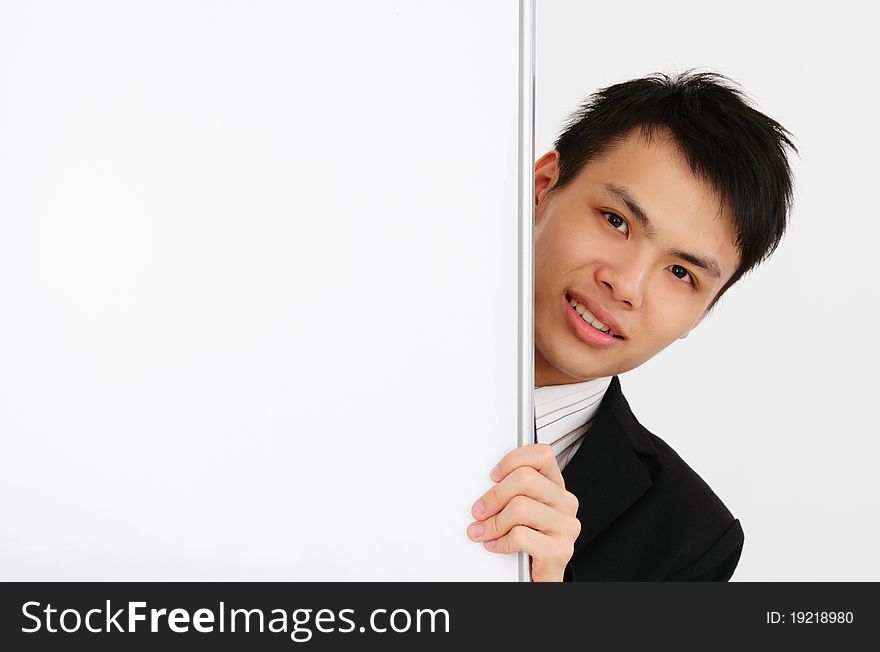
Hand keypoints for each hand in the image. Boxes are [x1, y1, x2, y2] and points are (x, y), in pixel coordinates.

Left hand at [466, 443, 580, 580]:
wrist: (542, 577)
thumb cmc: (530, 540)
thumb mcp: (522, 510)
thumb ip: (512, 491)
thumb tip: (485, 485)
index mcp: (556, 487)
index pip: (542, 455)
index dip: (513, 461)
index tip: (494, 476)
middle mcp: (565, 503)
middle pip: (525, 479)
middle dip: (494, 495)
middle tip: (479, 510)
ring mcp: (566, 527)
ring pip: (520, 507)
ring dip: (494, 522)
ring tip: (484, 531)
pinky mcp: (560, 551)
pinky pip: (520, 536)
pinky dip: (501, 542)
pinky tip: (497, 545)